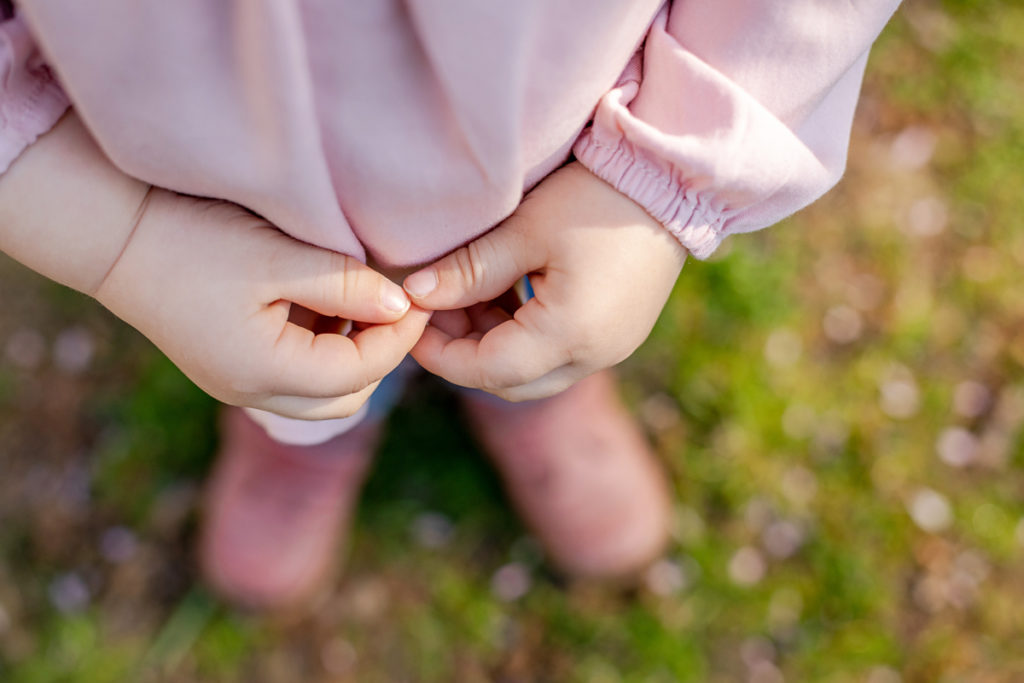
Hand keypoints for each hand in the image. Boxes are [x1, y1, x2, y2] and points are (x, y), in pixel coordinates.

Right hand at [95, 189, 429, 418]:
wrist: (114, 234)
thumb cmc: (194, 239)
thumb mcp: (277, 258)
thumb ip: (345, 285)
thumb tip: (402, 307)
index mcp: (265, 372)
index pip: (361, 372)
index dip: (400, 338)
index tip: (422, 299)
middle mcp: (252, 393)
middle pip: (346, 399)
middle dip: (380, 356)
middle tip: (395, 307)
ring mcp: (237, 385)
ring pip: (322, 394)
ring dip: (351, 355)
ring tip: (358, 301)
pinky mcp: (229, 368)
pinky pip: (294, 376)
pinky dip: (321, 350)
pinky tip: (321, 304)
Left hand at [402, 162, 685, 401]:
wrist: (673, 179)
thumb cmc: (597, 197)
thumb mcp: (526, 230)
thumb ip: (469, 270)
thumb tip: (416, 295)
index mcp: (571, 334)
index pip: (488, 369)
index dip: (441, 354)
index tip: (411, 322)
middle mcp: (595, 354)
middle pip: (511, 382)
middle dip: (465, 354)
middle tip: (436, 310)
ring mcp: (612, 347)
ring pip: (535, 372)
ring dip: (495, 346)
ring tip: (466, 297)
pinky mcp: (619, 332)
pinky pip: (561, 353)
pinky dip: (525, 337)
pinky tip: (505, 296)